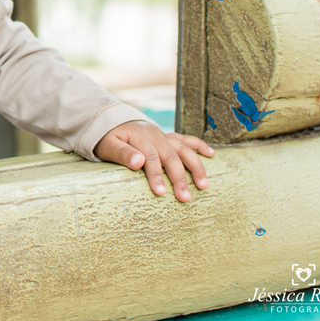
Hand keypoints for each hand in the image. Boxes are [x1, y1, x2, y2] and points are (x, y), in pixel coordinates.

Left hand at [95, 121, 214, 201]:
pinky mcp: (168, 137)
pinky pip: (186, 139)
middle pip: (171, 157)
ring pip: (184, 149)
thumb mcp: (108, 145)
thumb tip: (139, 162)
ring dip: (196, 166)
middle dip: (179, 178)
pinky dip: (199, 145)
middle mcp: (155, 135)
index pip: (150, 158)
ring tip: (204, 185)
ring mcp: (163, 135)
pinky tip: (211, 154)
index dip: (156, 175)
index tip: (161, 193)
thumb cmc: (108, 139)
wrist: (111, 123)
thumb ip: (122, 153)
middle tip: (185, 198)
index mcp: (139, 136)